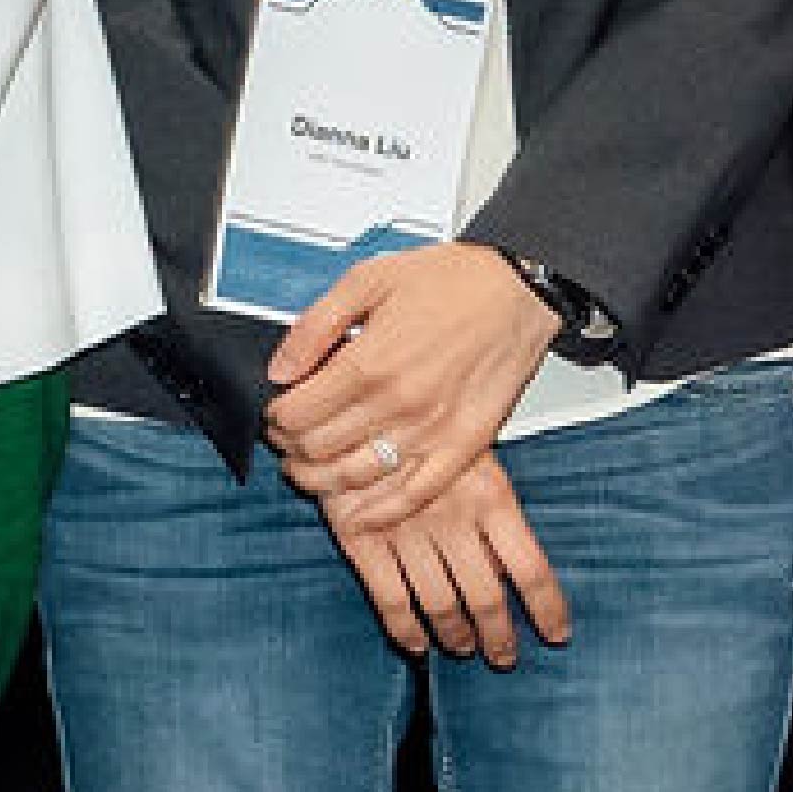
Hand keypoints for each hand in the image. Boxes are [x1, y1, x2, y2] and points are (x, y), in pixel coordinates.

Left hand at [263, 243, 554, 515]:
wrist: (518, 288)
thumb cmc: (452, 281)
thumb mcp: (367, 280)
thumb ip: (316, 326)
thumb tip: (280, 367)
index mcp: (370, 362)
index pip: (296, 414)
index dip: (274, 418)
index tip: (276, 412)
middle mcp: (398, 403)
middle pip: (318, 449)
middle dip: (291, 448)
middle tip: (288, 439)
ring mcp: (432, 430)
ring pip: (355, 477)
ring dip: (322, 480)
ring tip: (311, 469)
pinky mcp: (463, 447)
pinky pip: (414, 495)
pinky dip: (379, 511)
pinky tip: (360, 511)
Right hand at [321, 438, 574, 662]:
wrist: (355, 400)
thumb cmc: (422, 422)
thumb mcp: (476, 454)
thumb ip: (494, 513)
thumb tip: (512, 569)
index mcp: (491, 495)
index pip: (531, 569)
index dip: (547, 609)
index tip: (556, 634)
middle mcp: (453, 519)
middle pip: (488, 598)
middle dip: (499, 637)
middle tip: (504, 656)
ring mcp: (408, 531)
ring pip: (441, 605)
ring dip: (456, 636)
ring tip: (462, 647)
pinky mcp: (364, 539)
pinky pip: (391, 600)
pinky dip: (406, 629)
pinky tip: (416, 642)